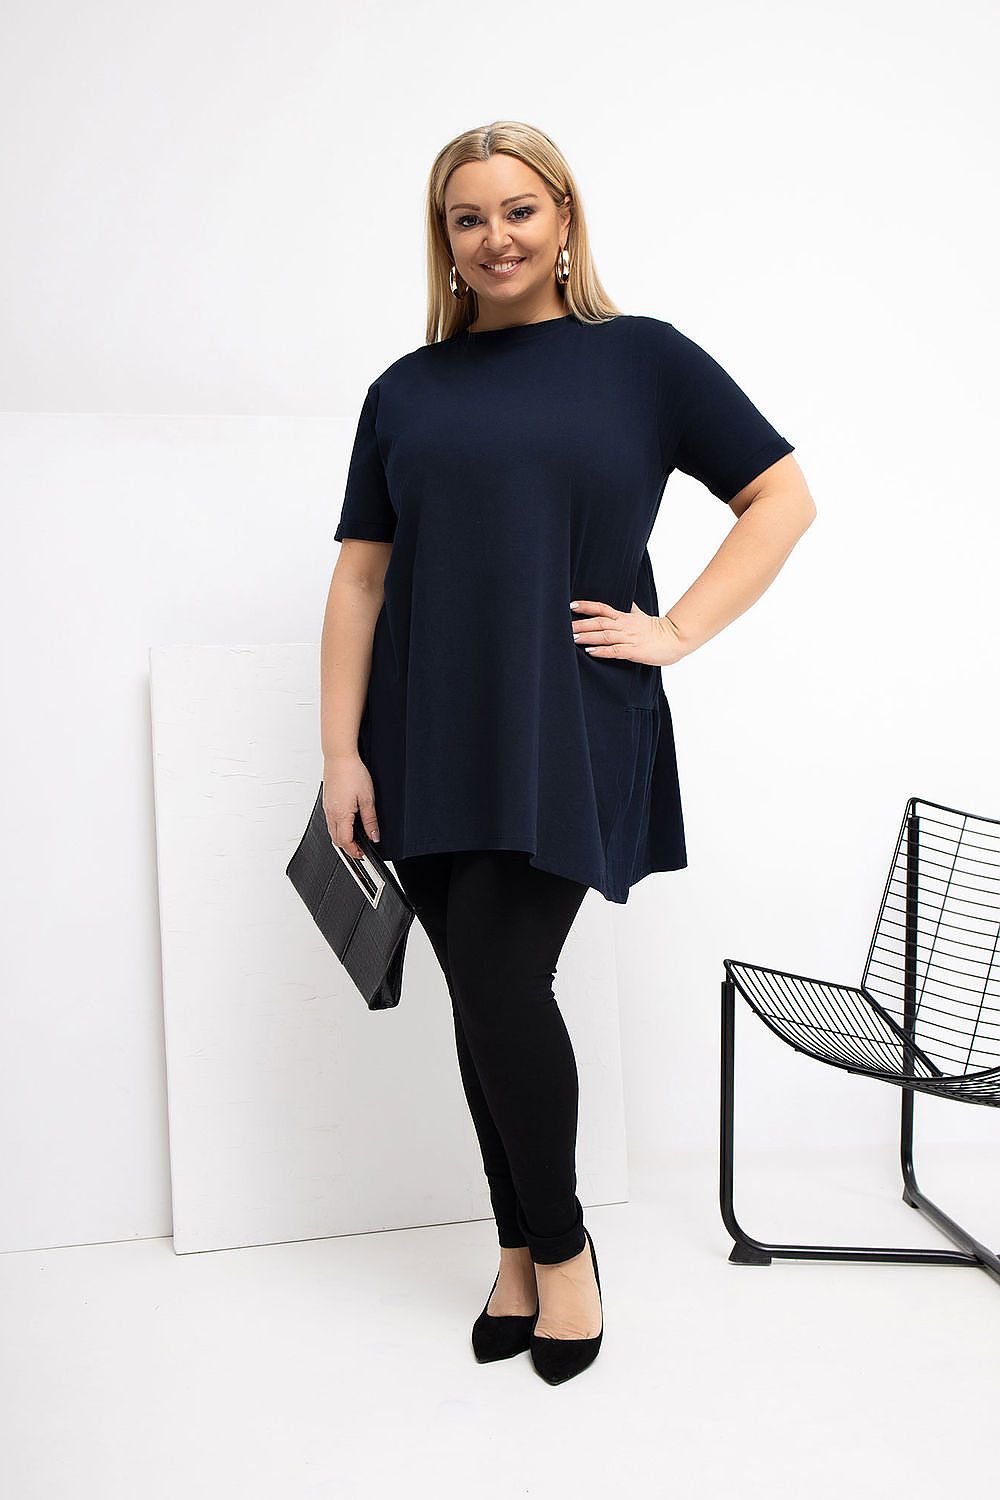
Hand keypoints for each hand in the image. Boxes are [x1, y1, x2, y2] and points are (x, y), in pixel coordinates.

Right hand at [322, 751, 379, 857]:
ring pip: (332, 831)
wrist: (339, 757)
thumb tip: (374, 836)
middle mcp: (331, 813)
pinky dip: (339, 828)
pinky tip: (348, 823)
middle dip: (348, 848)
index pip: (345, 842)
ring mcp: (327, 808)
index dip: (355, 851)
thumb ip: (370, 820)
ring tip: (356, 838)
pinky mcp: (327, 802)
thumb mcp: (367, 798)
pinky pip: (331, 821)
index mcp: (340, 814)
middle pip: (336, 840)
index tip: (363, 854)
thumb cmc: (352, 773)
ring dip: (343, 838)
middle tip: (361, 849)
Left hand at [569, 599, 688, 667]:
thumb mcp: (642, 616)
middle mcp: (624, 625)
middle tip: (565, 626)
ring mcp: (629, 638)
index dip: (587, 606)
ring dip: (587, 636)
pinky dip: (602, 651)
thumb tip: (627, 601)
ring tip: (572, 638)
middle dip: (581, 623)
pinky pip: (615, 650)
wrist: (675, 639)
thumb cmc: (658, 629)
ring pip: (604, 635)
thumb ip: (631, 610)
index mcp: (625, 617)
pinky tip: (590, 652)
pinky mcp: (633, 651)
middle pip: (599, 622)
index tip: (572, 605)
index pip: (602, 608)